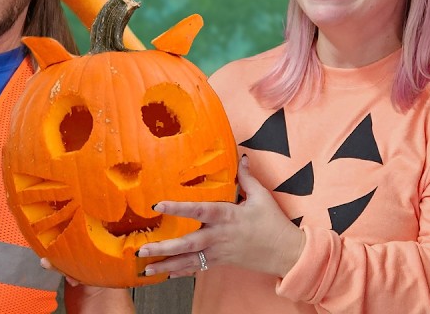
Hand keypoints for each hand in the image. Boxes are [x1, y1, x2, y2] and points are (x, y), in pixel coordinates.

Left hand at [137, 155, 305, 278]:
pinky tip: (165, 273)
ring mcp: (219, 252)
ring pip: (190, 260)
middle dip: (164, 247)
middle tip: (141, 249)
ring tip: (146, 267)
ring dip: (167, 264)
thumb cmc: (274, 223)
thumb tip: (242, 157)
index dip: (178, 208)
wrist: (287, 253)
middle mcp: (219, 236)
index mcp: (227, 216)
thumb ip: (247, 178)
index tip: (158, 205)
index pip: (199, 210)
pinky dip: (182, 271)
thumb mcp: (262, 197)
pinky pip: (198, 267)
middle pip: (188, 243)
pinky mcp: (221, 262)